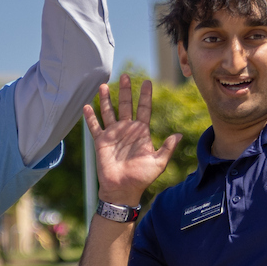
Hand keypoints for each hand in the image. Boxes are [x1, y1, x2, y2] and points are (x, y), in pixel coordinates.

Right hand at [83, 77, 181, 205]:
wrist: (122, 189)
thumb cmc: (141, 178)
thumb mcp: (158, 163)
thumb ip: (167, 148)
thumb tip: (179, 135)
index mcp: (141, 132)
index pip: (144, 109)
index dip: (145, 96)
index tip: (147, 82)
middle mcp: (127, 130)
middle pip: (126, 105)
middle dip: (126, 91)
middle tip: (125, 76)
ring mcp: (113, 134)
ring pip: (109, 112)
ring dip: (106, 99)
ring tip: (104, 86)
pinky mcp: (101, 142)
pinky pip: (94, 126)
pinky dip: (90, 117)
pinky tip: (87, 106)